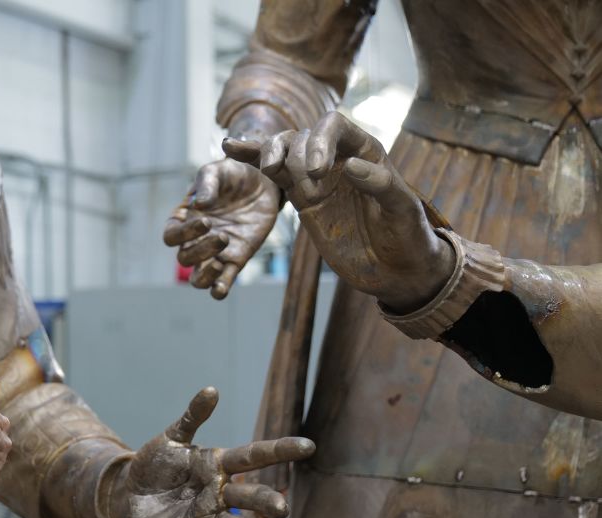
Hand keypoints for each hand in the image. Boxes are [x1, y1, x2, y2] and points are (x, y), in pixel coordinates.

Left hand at [108, 387, 314, 517]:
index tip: (308, 446)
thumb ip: (192, 417)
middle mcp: (221, 492)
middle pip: (252, 497)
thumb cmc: (152, 464)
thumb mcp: (171, 439)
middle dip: (267, 502)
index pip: (255, 456)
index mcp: (218, 464)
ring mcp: (211, 517)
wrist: (127, 496)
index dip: (281, 450)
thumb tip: (212, 390)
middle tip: (279, 508)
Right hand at [164, 158, 281, 298]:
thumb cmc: (233, 174)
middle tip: (223, 236)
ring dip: (205, 275)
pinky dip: (218, 290)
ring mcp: (216, 252)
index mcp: (184, 219)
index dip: (184, 234)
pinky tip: (221, 289)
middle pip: (184, 259)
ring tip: (221, 264)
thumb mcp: (218, 170)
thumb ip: (207, 184)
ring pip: (198, 278)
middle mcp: (196, 239)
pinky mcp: (236, 260)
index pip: (171, 235)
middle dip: (200, 251)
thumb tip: (199, 206)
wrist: (264, 182)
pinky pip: (222, 283)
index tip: (206, 221)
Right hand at [223, 111, 454, 311]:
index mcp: (365, 151)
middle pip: (302, 135)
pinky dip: (253, 160)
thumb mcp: (403, 211)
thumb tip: (352, 166)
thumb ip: (381, 185)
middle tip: (307, 187)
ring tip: (269, 169)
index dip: (319, 140)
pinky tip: (230, 147)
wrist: (396, 270)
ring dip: (270, 153)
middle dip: (295, 155)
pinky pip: (276, 175)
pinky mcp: (302, 198)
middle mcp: (338, 157)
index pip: (333, 126)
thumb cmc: (408, 237)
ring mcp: (316, 178)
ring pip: (284, 150)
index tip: (316, 171)